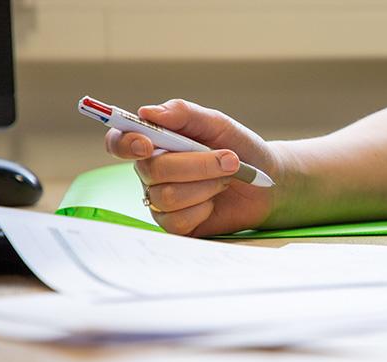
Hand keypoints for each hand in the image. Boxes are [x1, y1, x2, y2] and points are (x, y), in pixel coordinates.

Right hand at [105, 99, 280, 236]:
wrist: (266, 182)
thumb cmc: (240, 148)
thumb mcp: (217, 124)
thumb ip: (183, 114)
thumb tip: (147, 112)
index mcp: (155, 142)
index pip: (119, 142)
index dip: (124, 143)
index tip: (146, 143)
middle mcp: (151, 172)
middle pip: (152, 170)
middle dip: (198, 165)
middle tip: (230, 160)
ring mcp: (160, 200)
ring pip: (166, 196)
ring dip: (206, 185)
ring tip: (225, 180)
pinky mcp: (175, 225)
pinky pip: (176, 220)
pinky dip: (203, 208)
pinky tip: (214, 202)